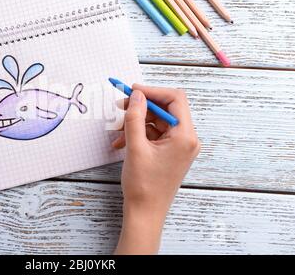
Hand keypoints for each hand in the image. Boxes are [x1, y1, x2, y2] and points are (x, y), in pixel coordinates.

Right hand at [113, 85, 200, 254]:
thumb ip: (135, 117)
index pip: (175, 99)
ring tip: (117, 130)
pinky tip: (120, 142)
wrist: (145, 213)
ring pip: (157, 121)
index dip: (152, 91)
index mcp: (185, 136)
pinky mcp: (170, 152)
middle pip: (165, 109)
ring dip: (136, 121)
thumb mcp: (135, 147)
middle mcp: (187, 139)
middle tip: (120, 106)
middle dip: (141, 106)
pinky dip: (138, 133)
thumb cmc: (143, 185)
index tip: (132, 91)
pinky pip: (154, 134)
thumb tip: (136, 94)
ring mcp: (179, 146)